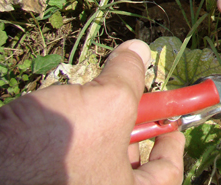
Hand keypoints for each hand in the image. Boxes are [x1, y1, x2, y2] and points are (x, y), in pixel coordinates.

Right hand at [0, 40, 184, 184]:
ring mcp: (72, 184)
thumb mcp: (107, 103)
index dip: (174, 142)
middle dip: (134, 126)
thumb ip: (129, 76)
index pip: (166, 174)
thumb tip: (138, 50)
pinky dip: (74, 131)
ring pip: (98, 155)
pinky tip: (63, 110)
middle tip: (132, 101)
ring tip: (92, 99)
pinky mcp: (46, 176)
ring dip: (100, 123)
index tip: (175, 122)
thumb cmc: (58, 146)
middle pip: (131, 163)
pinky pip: (70, 156)